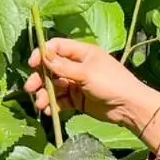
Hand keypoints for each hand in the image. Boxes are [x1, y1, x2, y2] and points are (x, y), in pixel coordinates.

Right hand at [25, 38, 159, 136]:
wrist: (129, 107)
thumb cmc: (112, 83)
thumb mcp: (87, 74)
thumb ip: (64, 67)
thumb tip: (44, 56)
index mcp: (82, 53)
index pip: (57, 47)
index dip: (43, 54)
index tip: (32, 64)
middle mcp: (77, 66)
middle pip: (51, 68)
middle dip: (39, 78)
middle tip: (30, 88)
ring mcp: (76, 83)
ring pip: (53, 86)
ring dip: (44, 94)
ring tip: (41, 105)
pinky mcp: (77, 99)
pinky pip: (60, 100)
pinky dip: (53, 105)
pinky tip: (49, 111)